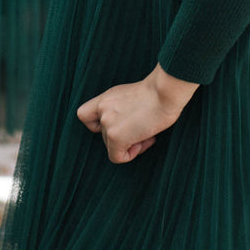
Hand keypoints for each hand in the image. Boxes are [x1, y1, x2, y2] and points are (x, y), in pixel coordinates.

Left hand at [77, 65, 197, 163]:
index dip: (98, 125)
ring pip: (112, 146)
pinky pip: (118, 157)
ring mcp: (108, 123)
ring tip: (148, 132)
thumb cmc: (157, 93)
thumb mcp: (131, 96)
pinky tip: (146, 140)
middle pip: (104, 135)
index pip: (84, 115)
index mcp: (106, 98)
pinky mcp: (116, 136)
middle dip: (123, 137)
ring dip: (131, 143)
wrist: (165, 92)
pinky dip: (132, 154)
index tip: (118, 124)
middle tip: (143, 130)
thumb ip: (120, 109)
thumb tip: (127, 129)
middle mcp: (102, 109)